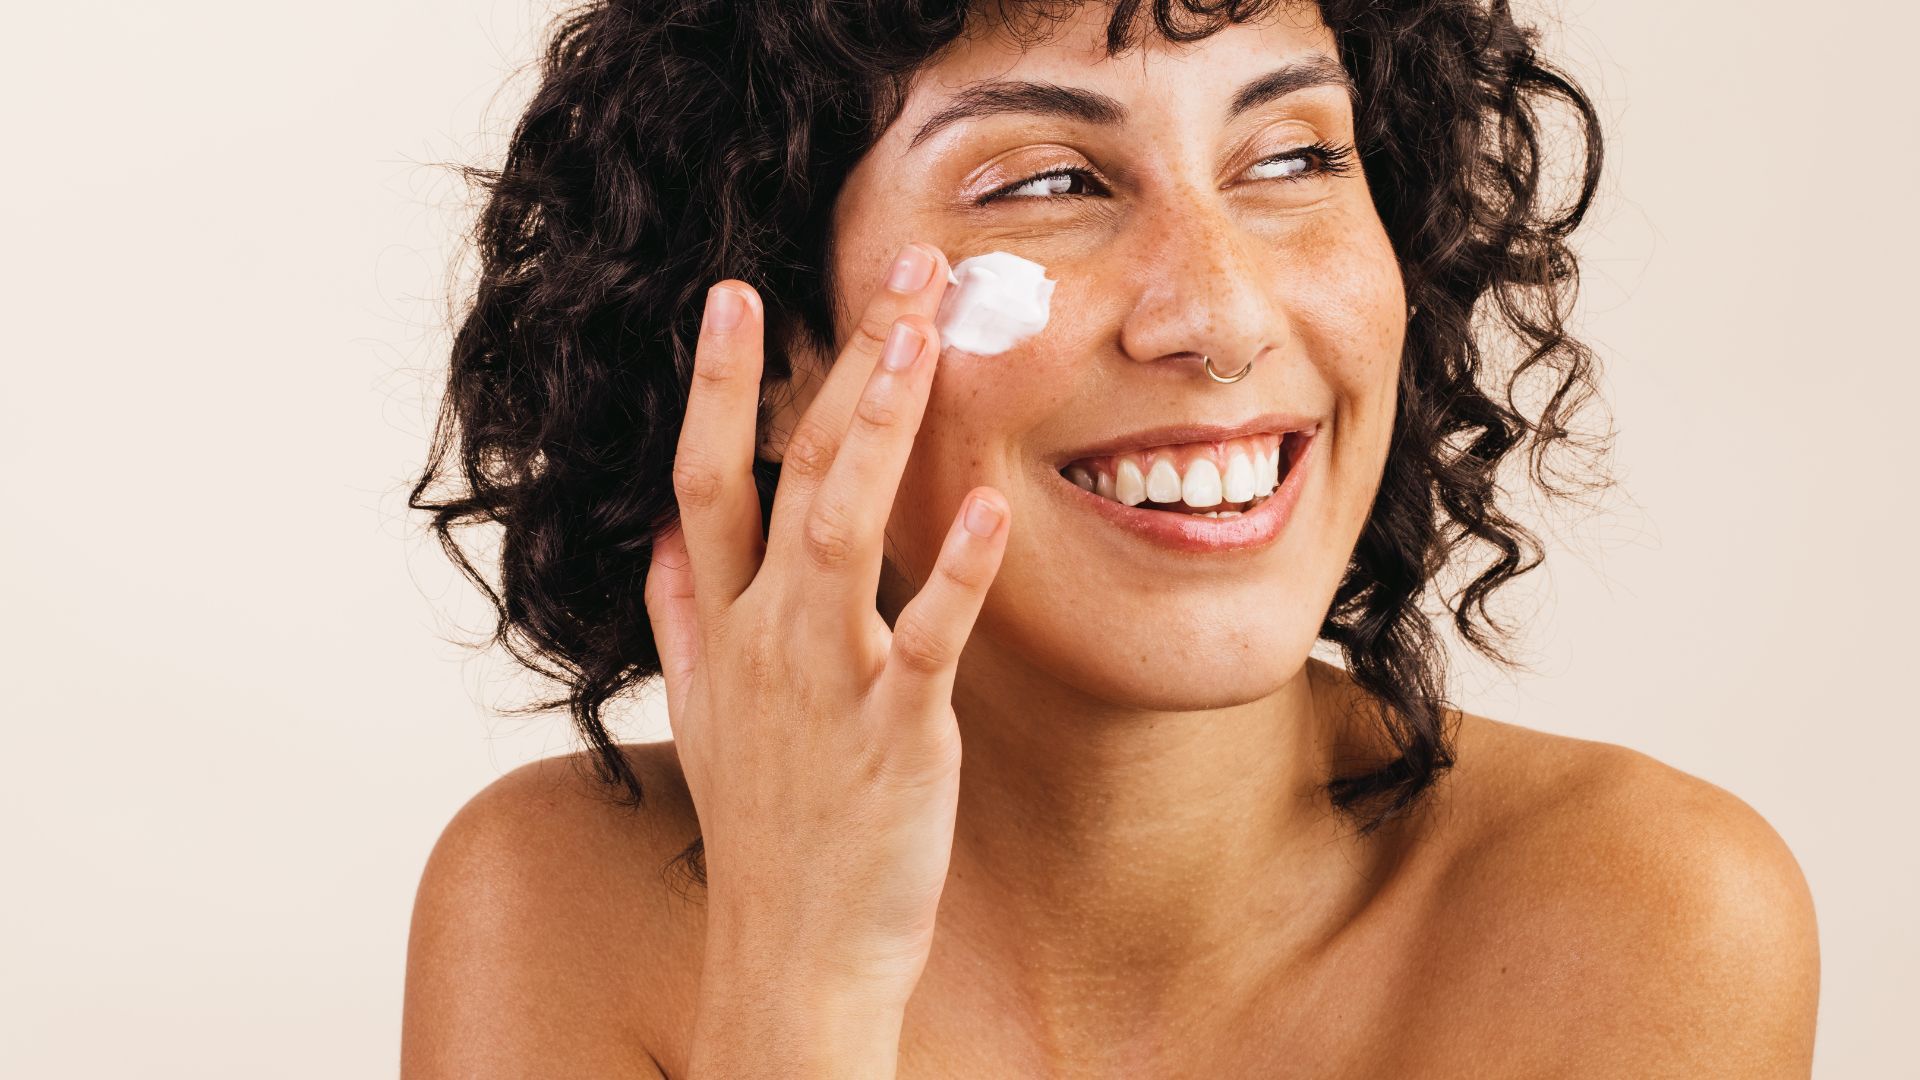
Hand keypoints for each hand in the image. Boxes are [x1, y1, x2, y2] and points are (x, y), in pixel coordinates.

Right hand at [645, 242, 1009, 1007]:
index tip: (734, 295)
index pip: (706, 479)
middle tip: (902, 271)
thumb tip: (658, 539)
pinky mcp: (896, 731)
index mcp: (720, 627)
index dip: (720, 386)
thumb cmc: (765, 828)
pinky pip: (927, 638)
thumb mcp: (700, 714)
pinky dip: (958, 571)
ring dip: (881, 429)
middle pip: (792, 475)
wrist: (794, 951)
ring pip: (843, 529)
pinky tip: (990, 505)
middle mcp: (764, 638)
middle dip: (842, 365)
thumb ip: (679, 617)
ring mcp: (826, 681)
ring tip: (922, 338)